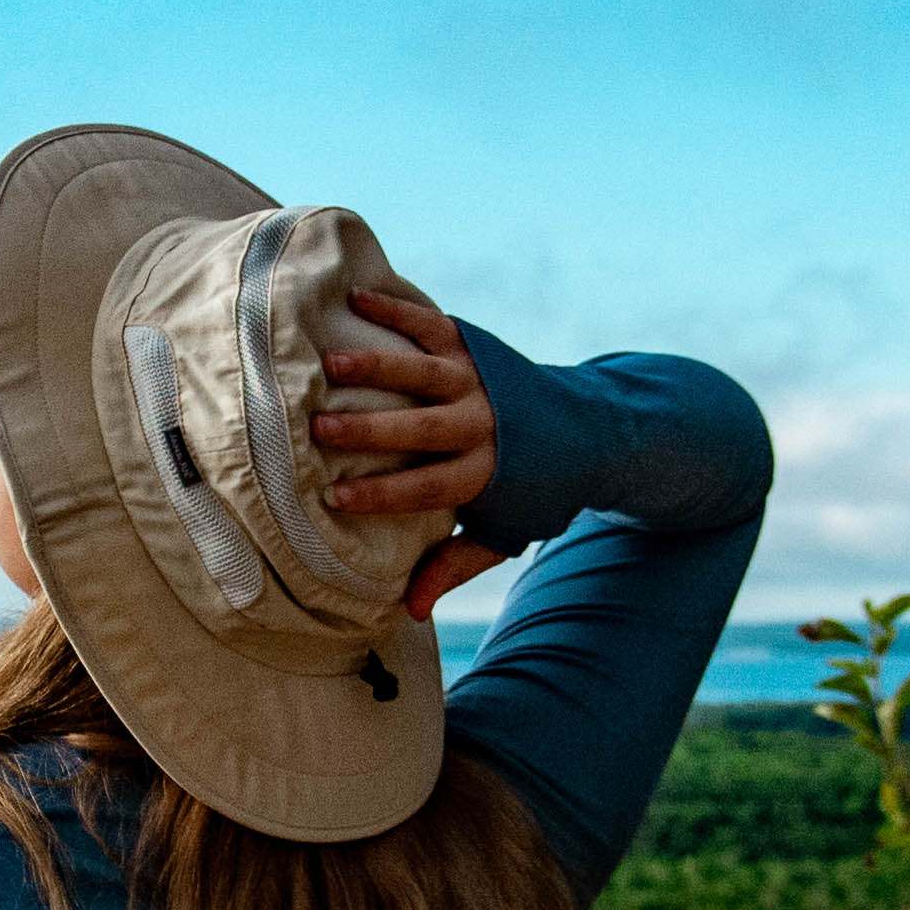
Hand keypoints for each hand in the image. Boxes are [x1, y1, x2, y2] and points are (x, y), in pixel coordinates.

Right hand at [313, 283, 503, 614]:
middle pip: (422, 428)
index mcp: (485, 473)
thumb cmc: (533, 490)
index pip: (428, 487)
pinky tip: (354, 297)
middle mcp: (482, 423)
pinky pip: (430, 324)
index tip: (333, 497)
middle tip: (318, 429)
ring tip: (329, 364)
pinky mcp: (473, 346)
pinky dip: (395, 310)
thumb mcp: (503, 533)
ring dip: (376, 367)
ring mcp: (477, 378)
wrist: (590, 429)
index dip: (382, 495)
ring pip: (423, 372)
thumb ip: (454, 565)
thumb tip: (409, 611)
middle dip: (370, 431)